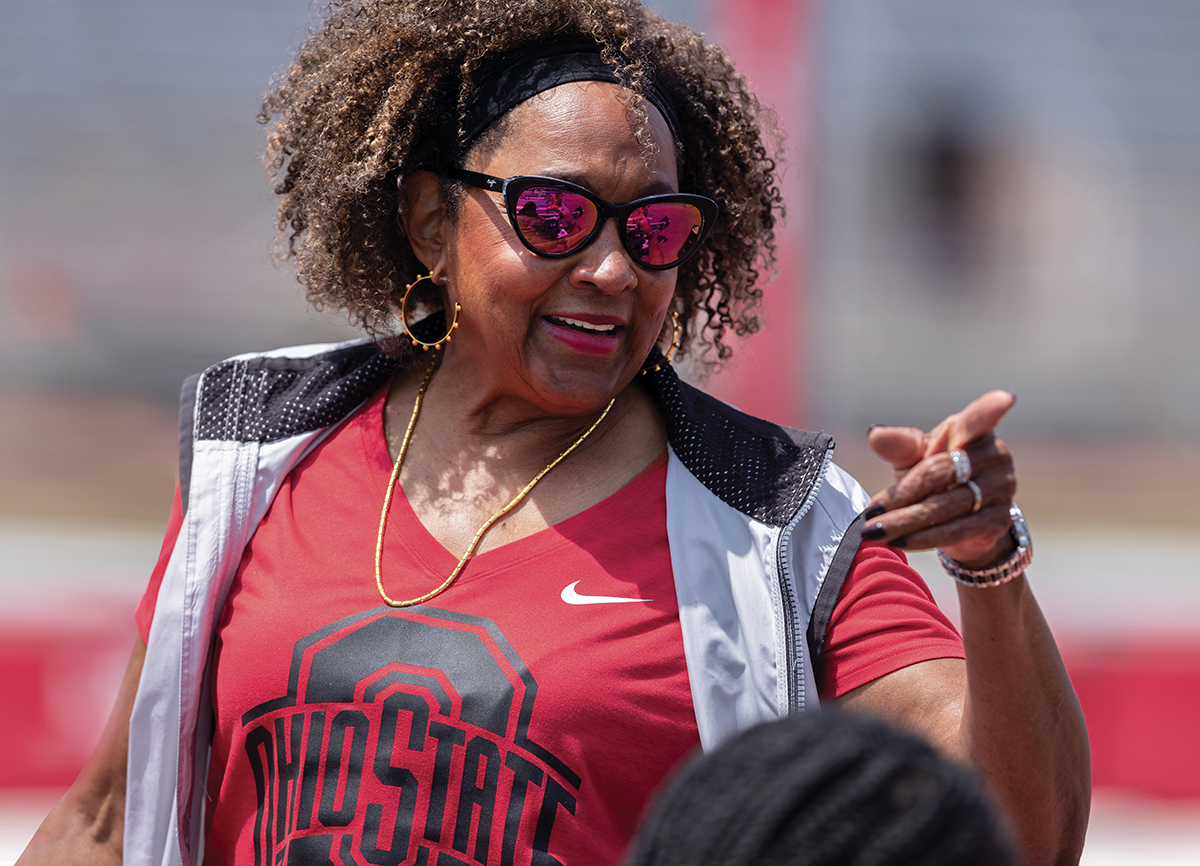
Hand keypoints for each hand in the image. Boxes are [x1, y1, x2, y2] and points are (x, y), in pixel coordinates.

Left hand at [861, 390, 1017, 567]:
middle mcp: (993, 456)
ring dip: (905, 521)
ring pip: (945, 505)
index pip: (980, 419)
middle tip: (870, 512)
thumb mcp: (912, 457)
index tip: (1004, 399)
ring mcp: (1001, 488)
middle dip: (902, 495)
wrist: (958, 520)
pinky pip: (956, 530)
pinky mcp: (998, 520)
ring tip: (874, 532)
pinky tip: (900, 543)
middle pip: (941, 472)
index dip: (991, 409)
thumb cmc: (932, 476)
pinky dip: (924, 537)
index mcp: (970, 431)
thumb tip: (875, 434)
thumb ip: (899, 445)